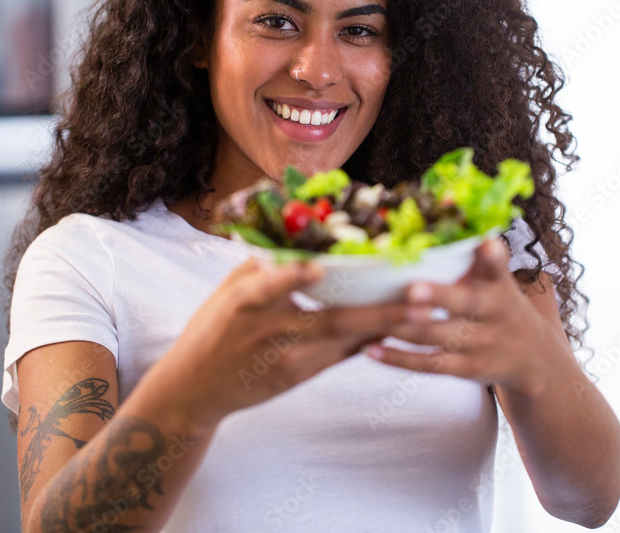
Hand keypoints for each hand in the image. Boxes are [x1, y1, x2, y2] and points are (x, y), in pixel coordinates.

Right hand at [162, 257, 408, 427]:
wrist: (194, 390)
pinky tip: (399, 330)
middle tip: (421, 297)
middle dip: (379, 312)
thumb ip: (263, 264)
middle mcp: (267, 333)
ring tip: (426, 315)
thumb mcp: (227, 290)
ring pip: (343, 343)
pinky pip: (339, 357)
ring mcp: (285, 359)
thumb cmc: (212, 328)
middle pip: (328, 321)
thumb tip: (300, 229)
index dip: (293, 276)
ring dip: (386, 328)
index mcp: (244, 303)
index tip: (321, 266)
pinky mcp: (295, 377)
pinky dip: (368, 342)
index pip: (268, 287)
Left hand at [360, 237, 565, 396]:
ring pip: (438, 335)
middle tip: (413, 288)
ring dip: (405, 327)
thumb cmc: (502, 305)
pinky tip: (370, 347)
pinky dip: (398, 358)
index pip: (498, 267)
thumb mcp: (499, 279)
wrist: (535, 360)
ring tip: (375, 316)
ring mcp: (481, 344)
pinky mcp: (466, 369)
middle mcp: (493, 313)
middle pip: (465, 305)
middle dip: (439, 297)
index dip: (493, 256)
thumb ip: (474, 248)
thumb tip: (446, 195)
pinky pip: (429, 364)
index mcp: (499, 285)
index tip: (488, 243)